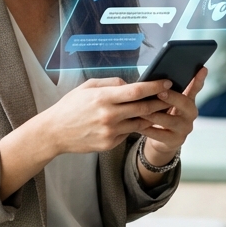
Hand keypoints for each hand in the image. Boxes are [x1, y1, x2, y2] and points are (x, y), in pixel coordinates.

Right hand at [46, 77, 172, 155]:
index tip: (167, 82)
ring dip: (151, 116)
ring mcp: (110, 132)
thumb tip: (131, 84)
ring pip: (139, 123)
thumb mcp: (87, 87)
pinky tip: (135, 121)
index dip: (155, 86)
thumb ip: (111, 83)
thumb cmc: (70, 107)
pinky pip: (128, 134)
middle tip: (171, 97)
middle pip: (144, 108)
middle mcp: (109, 115)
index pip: (136, 91)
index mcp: (103, 97)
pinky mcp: (109, 144)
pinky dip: (132, 127)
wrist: (54, 132)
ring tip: (159, 109)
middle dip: (160, 102)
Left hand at [140, 67, 206, 167]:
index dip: (198, 79)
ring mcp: (184, 128)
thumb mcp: (168, 103)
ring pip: (170, 120)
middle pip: (184, 103)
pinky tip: (138, 125)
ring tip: (142, 110)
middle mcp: (190, 114)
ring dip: (155, 115)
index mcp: (189, 101)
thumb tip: (155, 77)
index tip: (202, 69)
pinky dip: (148, 129)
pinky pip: (160, 134)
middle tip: (159, 92)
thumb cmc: (163, 116)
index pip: (195, 88)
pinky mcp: (175, 141)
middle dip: (172, 97)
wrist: (163, 141)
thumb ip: (167, 90)